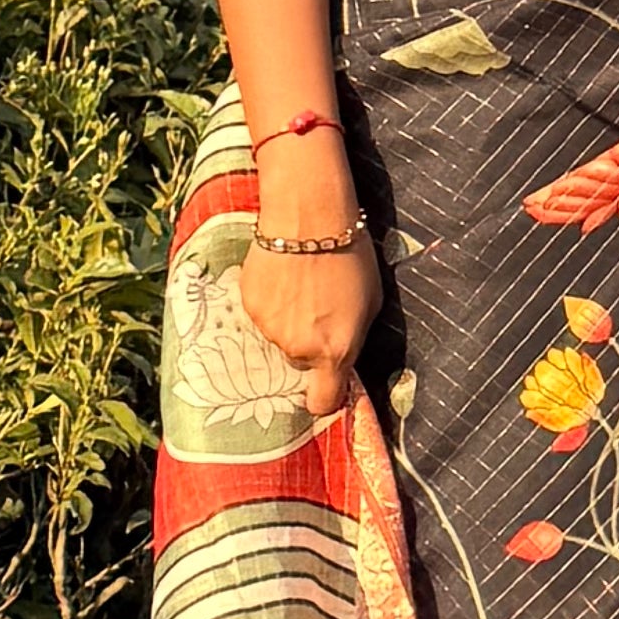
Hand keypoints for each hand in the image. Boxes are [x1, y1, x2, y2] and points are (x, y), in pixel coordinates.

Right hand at [238, 217, 380, 419]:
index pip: (322, 402)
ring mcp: (269, 328)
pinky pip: (263, 315)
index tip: (326, 385)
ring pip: (280, 336)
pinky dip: (272, 301)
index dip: (324, 397)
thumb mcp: (370, 302)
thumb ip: (353, 339)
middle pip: (301, 362)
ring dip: (290, 320)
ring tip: (301, 283)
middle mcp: (299, 348)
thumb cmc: (350, 254)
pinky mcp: (249, 305)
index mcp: (335, 351)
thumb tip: (341, 355)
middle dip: (310, 343)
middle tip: (318, 306)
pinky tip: (283, 274)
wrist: (308, 215)